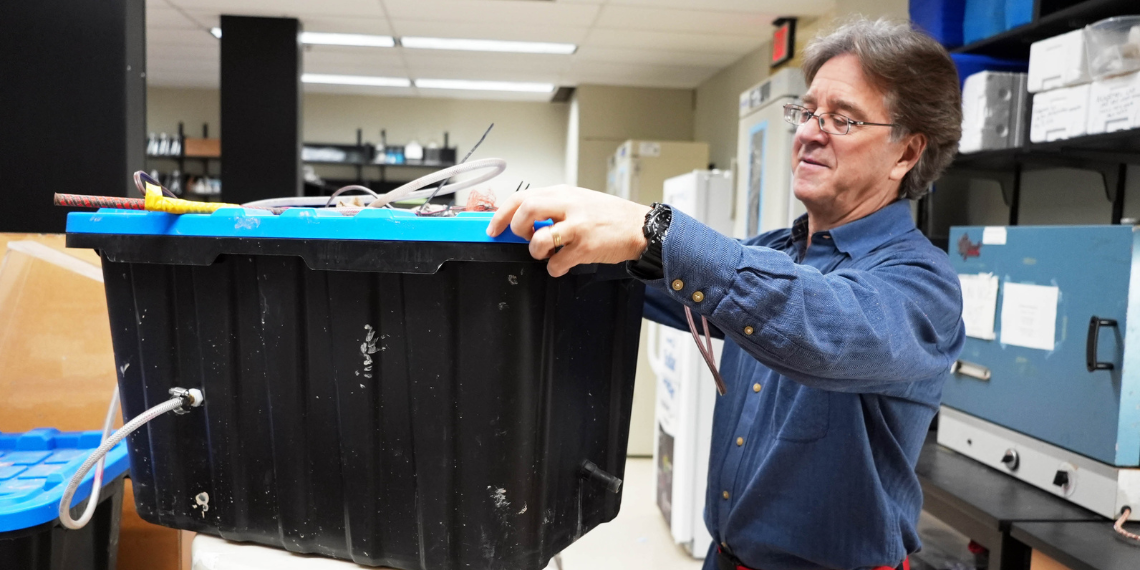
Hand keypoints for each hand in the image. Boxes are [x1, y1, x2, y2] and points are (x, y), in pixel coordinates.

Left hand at [487, 185, 651, 276]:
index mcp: (562, 193)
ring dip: (536, 251)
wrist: (638, 227)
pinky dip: (555, 268)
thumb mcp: (577, 200)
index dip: (501, 214)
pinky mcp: (585, 246)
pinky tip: (563, 264)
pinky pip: (557, 263)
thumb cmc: (607, 215)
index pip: (521, 197)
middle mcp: (568, 205)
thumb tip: (522, 220)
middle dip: (517, 229)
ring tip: (546, 252)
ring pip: (538, 239)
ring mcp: (577, 226)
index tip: (493, 228)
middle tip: (524, 238)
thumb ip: (552, 206)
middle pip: (525, 210)